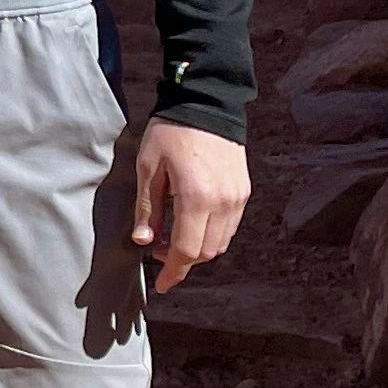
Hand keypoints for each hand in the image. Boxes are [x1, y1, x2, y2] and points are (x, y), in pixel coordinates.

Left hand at [129, 119, 249, 294]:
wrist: (207, 102)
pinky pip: (229, 226)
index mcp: (196, 199)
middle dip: (182, 261)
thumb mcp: (148, 168)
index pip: (186, 251)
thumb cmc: (171, 132)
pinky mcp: (244, 191)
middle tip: (158, 252)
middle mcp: (223, 203)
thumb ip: (148, 208)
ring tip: (173, 236)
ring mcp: (237, 198)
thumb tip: (143, 242)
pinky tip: (192, 222)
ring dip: (197, 249)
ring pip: (220, 243)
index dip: (172, 272)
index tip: (161, 285)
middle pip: (205, 252)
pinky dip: (212, 234)